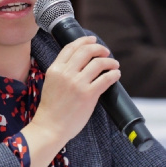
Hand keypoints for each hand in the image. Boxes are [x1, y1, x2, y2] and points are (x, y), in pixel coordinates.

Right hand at [24, 36, 120, 166]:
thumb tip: (81, 64)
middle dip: (99, 48)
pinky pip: (105, 79)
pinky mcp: (88, 95)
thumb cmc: (51, 109)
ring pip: (98, 63)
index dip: (84, 40)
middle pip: (86, 51)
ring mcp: (77, 84)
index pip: (71, 47)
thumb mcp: (50, 83)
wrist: (50, 127)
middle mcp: (66, 73)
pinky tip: (115, 75)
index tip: (92, 40)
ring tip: (114, 64)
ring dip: (109, 62)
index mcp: (55, 69)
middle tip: (105, 52)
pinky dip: (113, 74)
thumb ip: (62, 72)